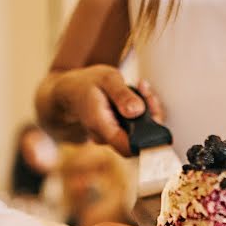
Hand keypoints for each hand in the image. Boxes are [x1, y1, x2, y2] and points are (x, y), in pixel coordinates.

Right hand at [38, 66, 163, 153]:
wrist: (69, 93)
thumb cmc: (86, 84)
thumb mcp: (105, 79)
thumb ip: (122, 94)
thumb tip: (138, 111)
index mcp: (100, 125)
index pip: (128, 146)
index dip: (147, 138)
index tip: (156, 115)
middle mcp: (106, 137)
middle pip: (138, 140)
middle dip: (152, 117)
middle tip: (148, 93)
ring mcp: (112, 137)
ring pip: (139, 133)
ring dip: (148, 112)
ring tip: (143, 89)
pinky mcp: (118, 133)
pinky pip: (135, 129)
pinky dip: (142, 113)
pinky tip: (139, 95)